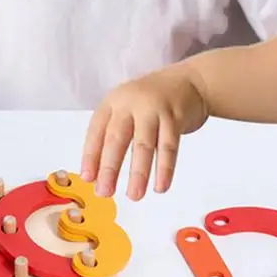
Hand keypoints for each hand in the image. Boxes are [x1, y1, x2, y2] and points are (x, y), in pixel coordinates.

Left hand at [80, 64, 208, 199]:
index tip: (87, 178)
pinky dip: (165, 169)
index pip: (96, 132)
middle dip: (110, 168)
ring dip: (138, 173)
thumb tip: (98, 174)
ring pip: (143, 145)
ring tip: (134, 195)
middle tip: (105, 192)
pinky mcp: (175, 117)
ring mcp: (153, 109)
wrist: (189, 81)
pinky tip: (161, 186)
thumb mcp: (127, 109)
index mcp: (112, 103)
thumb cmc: (152, 101)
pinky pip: (169, 147)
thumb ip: (113, 135)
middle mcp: (130, 104)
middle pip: (117, 139)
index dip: (90, 156)